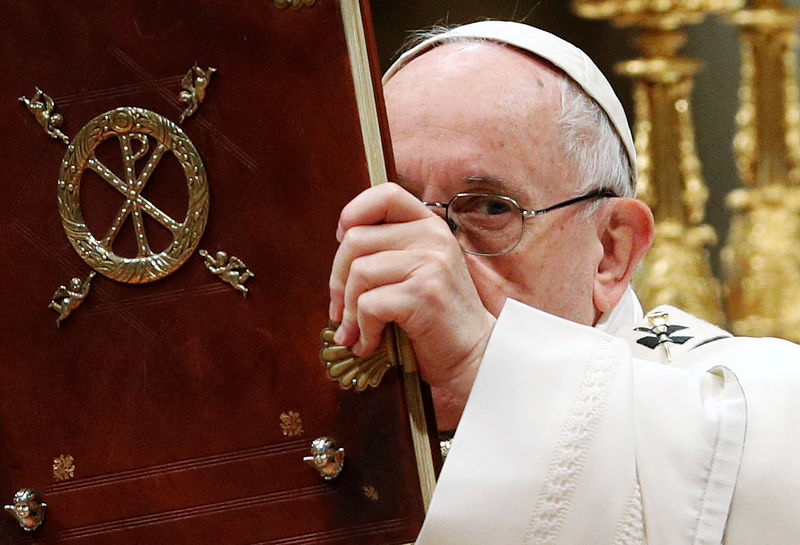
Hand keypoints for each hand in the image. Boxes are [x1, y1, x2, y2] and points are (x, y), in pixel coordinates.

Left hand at [329, 183, 495, 427]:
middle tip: (339, 310)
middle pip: (355, 239)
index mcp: (431, 226)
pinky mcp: (423, 293)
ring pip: (359, 272)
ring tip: (356, 332)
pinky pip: (368, 304)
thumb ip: (391, 250)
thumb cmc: (438, 319)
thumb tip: (340, 243)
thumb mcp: (420, 270)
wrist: (475, 357)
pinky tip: (371, 344)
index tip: (341, 239)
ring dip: (348, 311)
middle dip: (337, 280)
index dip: (353, 212)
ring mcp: (431, 263)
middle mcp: (433, 237)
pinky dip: (363, 330)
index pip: (386, 194)